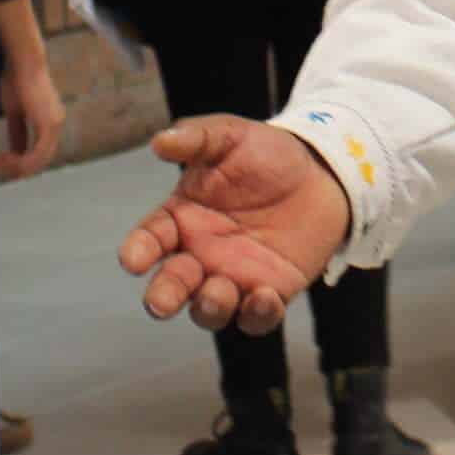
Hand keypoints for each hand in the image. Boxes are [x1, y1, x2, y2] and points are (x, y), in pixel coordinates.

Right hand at [0, 52, 64, 182]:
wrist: (23, 63)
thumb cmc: (17, 80)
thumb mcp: (15, 112)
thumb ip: (18, 131)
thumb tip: (16, 149)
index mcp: (50, 122)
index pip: (40, 152)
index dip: (21, 161)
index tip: (2, 161)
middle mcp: (57, 125)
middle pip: (41, 160)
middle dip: (19, 168)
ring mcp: (55, 125)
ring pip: (40, 160)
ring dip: (18, 166)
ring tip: (0, 163)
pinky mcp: (49, 125)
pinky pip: (38, 154)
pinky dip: (22, 161)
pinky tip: (6, 158)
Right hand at [118, 116, 353, 334]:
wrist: (320, 172)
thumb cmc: (266, 154)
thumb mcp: (229, 136)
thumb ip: (195, 138)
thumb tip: (160, 141)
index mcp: (182, 218)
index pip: (150, 240)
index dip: (138, 251)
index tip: (133, 260)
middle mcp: (200, 254)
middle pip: (172, 285)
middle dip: (163, 296)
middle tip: (161, 303)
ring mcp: (233, 278)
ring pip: (209, 309)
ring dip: (208, 309)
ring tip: (215, 295)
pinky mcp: (270, 294)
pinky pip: (257, 317)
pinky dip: (257, 315)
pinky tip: (264, 297)